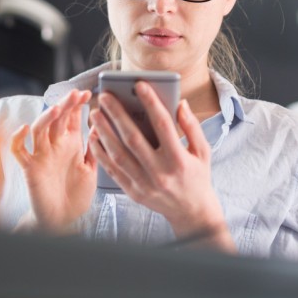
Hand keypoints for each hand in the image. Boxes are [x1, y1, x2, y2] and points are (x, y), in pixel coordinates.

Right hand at [10, 89, 95, 232]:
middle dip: (65, 105)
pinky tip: (24, 129)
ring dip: (46, 118)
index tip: (89, 94)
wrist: (63, 221)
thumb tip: (99, 128)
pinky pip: (19, 150)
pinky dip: (18, 138)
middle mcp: (55, 147)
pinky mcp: (30, 168)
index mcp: (71, 146)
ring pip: (39, 130)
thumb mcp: (92, 172)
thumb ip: (94, 151)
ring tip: (57, 109)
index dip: (78, 105)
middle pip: (57, 119)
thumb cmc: (75, 197)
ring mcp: (41, 156)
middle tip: (76, 94)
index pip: (72, 119)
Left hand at [89, 82, 234, 250]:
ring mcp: (144, 184)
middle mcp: (160, 172)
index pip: (163, 126)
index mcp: (179, 159)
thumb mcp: (202, 151)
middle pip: (133, 139)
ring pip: (118, 155)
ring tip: (95, 115)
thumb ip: (191, 127)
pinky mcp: (133, 192)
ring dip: (104, 133)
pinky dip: (101, 154)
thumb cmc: (197, 176)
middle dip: (117, 115)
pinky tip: (94, 138)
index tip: (139, 85)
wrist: (191, 212)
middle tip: (104, 96)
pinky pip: (113, 171)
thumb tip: (180, 103)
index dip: (151, 103)